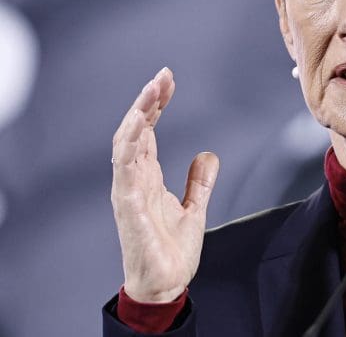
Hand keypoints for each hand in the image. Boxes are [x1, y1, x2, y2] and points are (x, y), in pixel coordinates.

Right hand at [110, 67, 219, 302]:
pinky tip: (140, 123)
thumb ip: (199, 182)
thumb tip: (207, 154)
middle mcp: (135, 179)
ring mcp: (129, 190)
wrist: (166, 284)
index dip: (156, 105)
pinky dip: (130, 143)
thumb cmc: (172, 250)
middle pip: (136, 130)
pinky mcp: (128, 204)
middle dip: (147, 101)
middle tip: (162, 75)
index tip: (168, 81)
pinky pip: (124, 168)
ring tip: (151, 90)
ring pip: (126, 142)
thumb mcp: (194, 209)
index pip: (148, 132)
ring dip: (138, 114)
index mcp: (148, 177)